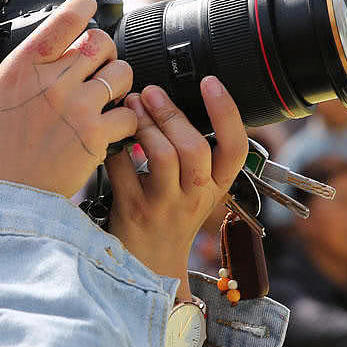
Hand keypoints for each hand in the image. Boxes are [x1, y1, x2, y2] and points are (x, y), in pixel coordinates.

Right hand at [0, 0, 136, 198]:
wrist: (9, 197)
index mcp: (24, 66)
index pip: (65, 18)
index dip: (83, 4)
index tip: (87, 4)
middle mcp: (54, 80)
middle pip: (101, 42)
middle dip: (103, 50)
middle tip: (97, 64)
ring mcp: (79, 106)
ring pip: (121, 74)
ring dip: (118, 81)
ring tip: (108, 94)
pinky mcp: (97, 135)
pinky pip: (129, 114)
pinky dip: (126, 119)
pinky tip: (113, 126)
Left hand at [105, 78, 247, 281]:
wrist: (150, 265)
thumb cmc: (171, 217)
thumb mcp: (196, 188)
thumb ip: (194, 150)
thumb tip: (174, 99)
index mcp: (216, 185)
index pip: (236, 148)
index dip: (227, 112)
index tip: (210, 82)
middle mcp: (195, 196)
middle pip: (195, 148)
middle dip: (171, 113)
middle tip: (150, 91)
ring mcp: (164, 206)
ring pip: (163, 157)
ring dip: (145, 124)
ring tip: (130, 105)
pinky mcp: (133, 210)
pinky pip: (123, 169)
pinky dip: (115, 147)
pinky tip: (109, 134)